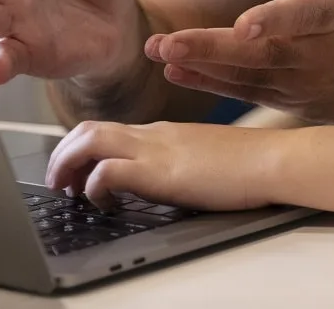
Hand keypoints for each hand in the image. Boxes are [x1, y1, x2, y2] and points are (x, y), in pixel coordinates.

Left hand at [46, 121, 278, 210]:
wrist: (273, 159)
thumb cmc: (250, 163)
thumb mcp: (203, 158)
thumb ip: (179, 163)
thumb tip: (165, 182)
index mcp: (163, 132)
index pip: (107, 130)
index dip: (80, 150)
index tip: (76, 175)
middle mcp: (153, 134)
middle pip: (87, 129)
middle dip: (62, 156)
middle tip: (60, 184)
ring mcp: (155, 149)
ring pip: (87, 141)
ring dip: (67, 166)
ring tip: (68, 192)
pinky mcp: (159, 170)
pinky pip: (107, 171)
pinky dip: (94, 187)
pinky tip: (103, 204)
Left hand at [144, 0, 333, 124]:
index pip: (303, 15)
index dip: (274, 20)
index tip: (243, 25)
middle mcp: (315, 53)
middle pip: (260, 52)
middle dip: (211, 48)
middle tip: (166, 43)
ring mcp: (298, 82)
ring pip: (245, 75)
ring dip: (200, 65)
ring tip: (158, 51)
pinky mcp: (284, 100)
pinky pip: (242, 92)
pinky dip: (208, 83)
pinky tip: (175, 70)